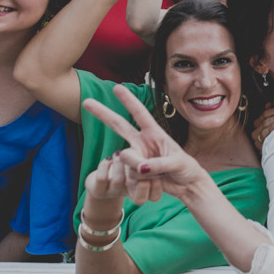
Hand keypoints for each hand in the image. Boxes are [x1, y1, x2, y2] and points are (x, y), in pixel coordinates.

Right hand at [82, 85, 206, 204]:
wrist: (186, 186)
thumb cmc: (186, 169)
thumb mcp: (178, 163)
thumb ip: (159, 164)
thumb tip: (140, 168)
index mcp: (155, 134)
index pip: (140, 114)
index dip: (129, 101)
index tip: (117, 87)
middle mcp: (142, 143)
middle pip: (119, 126)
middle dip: (103, 113)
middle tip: (87, 101)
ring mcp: (136, 158)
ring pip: (129, 163)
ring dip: (145, 175)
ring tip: (162, 177)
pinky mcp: (133, 174)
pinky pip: (131, 180)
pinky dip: (146, 186)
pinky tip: (157, 184)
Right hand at [250, 103, 273, 149]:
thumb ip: (271, 114)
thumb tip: (268, 104)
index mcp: (258, 124)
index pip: (264, 114)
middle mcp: (256, 131)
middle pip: (265, 120)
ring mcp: (258, 139)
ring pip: (265, 126)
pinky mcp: (260, 146)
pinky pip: (265, 135)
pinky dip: (272, 129)